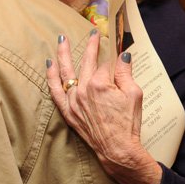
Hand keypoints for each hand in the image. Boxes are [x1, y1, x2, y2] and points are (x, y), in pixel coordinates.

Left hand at [46, 30, 160, 183]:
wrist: (118, 150)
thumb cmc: (128, 123)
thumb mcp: (134, 94)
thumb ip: (125, 72)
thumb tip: (123, 55)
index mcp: (99, 84)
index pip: (105, 63)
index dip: (111, 57)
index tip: (114, 48)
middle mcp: (83, 90)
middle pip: (85, 62)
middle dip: (90, 46)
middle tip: (92, 33)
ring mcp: (73, 100)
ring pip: (65, 72)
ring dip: (63, 54)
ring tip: (62, 39)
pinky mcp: (68, 111)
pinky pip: (55, 91)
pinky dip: (51, 77)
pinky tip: (50, 64)